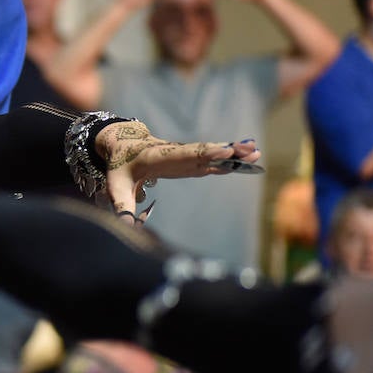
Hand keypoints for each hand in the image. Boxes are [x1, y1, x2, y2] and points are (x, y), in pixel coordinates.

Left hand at [95, 121, 262, 217]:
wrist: (123, 145)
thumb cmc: (119, 167)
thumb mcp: (115, 186)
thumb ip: (122, 205)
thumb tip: (126, 227)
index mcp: (158, 156)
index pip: (183, 154)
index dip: (204, 152)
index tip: (224, 150)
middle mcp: (175, 154)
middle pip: (203, 152)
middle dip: (226, 151)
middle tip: (250, 150)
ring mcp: (185, 157)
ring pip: (211, 155)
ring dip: (233, 154)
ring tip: (257, 153)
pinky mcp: (190, 163)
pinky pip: (212, 162)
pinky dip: (228, 162)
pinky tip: (247, 161)